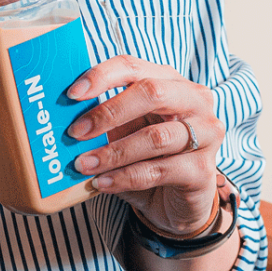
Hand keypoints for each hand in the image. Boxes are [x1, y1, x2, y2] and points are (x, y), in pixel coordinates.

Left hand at [67, 55, 225, 236]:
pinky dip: (125, 177)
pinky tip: (102, 183)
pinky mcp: (204, 170)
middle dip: (109, 112)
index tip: (72, 94)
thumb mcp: (124, 133)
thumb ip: (105, 120)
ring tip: (83, 165)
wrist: (176, 203)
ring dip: (113, 152)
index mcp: (171, 82)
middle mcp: (195, 101)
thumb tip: (65, 116)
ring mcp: (206, 134)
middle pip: (151, 93)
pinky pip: (159, 170)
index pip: (134, 67)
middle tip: (75, 132)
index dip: (102, 76)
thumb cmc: (148, 158)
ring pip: (155, 137)